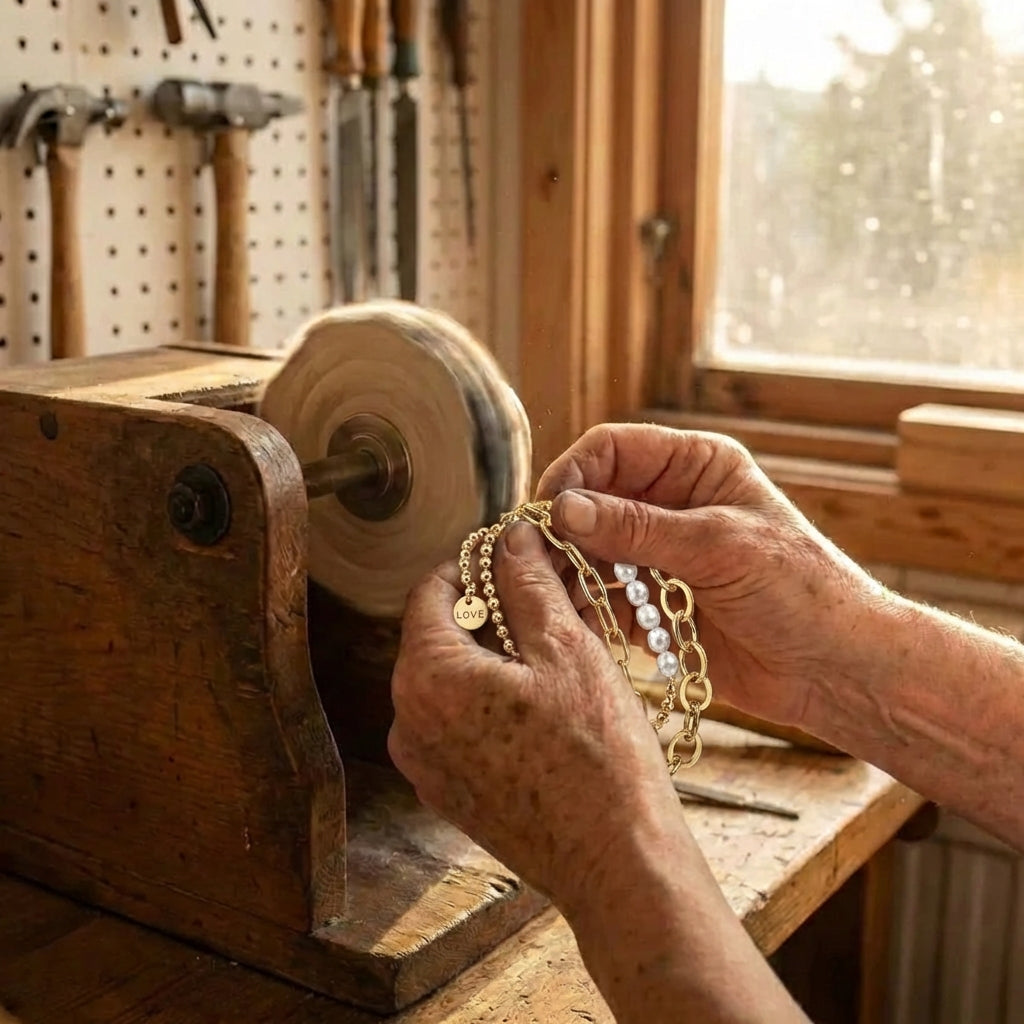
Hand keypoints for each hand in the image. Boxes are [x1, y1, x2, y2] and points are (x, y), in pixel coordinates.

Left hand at [388, 522, 682, 908]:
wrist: (616, 863)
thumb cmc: (597, 757)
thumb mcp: (567, 648)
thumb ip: (528, 582)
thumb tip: (511, 538)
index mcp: (427, 678)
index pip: (432, 590)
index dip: (477, 565)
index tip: (517, 559)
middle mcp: (408, 722)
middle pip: (441, 635)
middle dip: (493, 610)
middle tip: (549, 601)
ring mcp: (425, 764)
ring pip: (454, 681)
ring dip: (498, 654)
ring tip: (558, 650)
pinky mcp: (450, 793)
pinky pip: (461, 724)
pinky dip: (495, 699)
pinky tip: (548, 699)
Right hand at [536, 424, 887, 730]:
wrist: (838, 669)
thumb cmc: (802, 591)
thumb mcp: (718, 546)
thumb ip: (637, 528)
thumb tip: (563, 509)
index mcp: (696, 467)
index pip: (613, 449)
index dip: (574, 474)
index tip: (547, 511)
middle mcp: (672, 505)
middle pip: (593, 501)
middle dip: (565, 529)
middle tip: (537, 560)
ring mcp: (661, 557)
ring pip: (591, 553)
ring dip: (571, 573)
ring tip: (553, 596)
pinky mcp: (654, 607)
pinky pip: (604, 600)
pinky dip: (586, 610)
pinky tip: (577, 624)